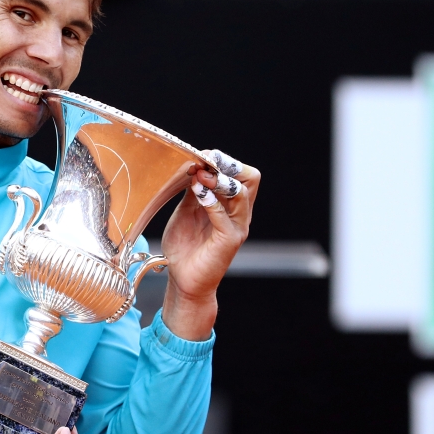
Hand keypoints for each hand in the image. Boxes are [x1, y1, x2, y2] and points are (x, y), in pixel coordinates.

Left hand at [160, 150, 259, 340]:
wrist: (183, 279)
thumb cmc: (185, 247)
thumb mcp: (186, 211)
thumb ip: (193, 190)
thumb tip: (193, 165)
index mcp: (231, 204)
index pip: (241, 173)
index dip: (224, 161)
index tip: (201, 155)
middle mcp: (239, 214)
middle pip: (250, 178)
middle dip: (228, 165)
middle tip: (206, 161)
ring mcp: (237, 227)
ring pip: (242, 194)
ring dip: (219, 180)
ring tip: (200, 174)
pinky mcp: (229, 241)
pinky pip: (226, 216)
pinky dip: (212, 201)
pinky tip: (198, 193)